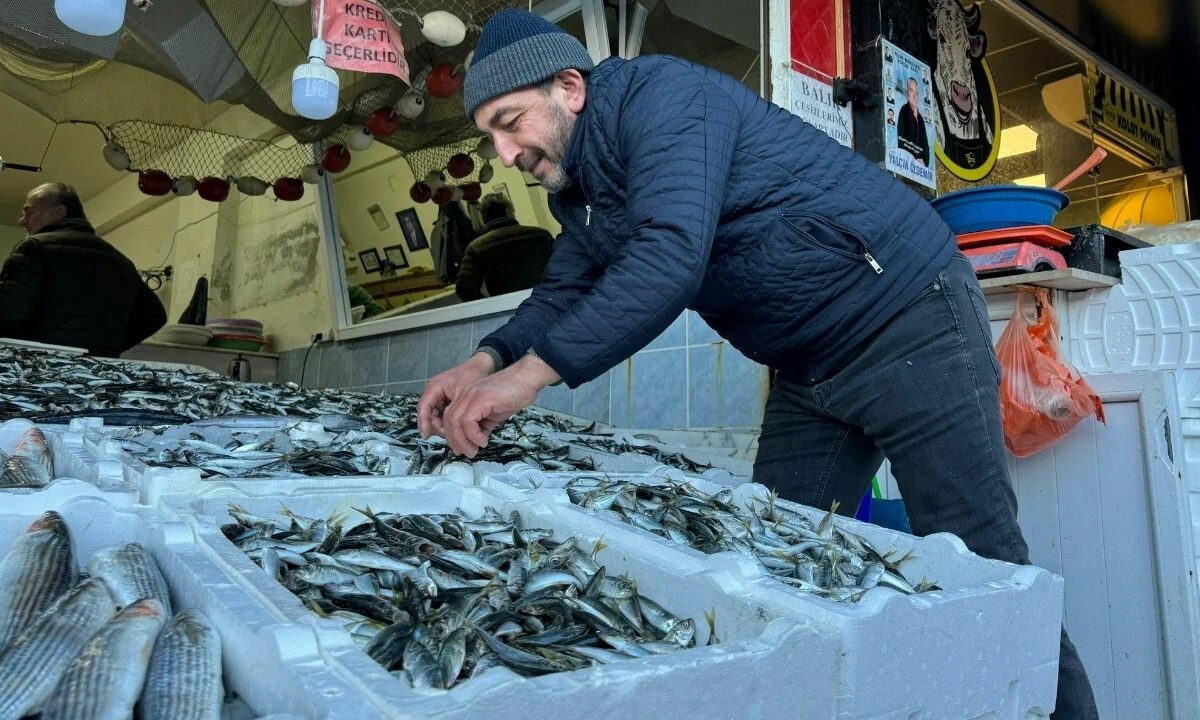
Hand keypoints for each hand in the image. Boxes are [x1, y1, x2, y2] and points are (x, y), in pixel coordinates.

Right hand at [417, 352, 494, 437]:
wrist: (484, 365)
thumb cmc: (474, 375)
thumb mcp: (464, 392)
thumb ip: (455, 409)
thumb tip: (450, 429)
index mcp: (435, 387)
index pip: (423, 408)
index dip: (423, 424)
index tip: (426, 436)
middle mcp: (434, 392)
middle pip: (430, 416)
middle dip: (440, 429)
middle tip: (453, 438)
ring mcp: (440, 396)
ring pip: (437, 417)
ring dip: (446, 428)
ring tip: (460, 435)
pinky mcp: (446, 400)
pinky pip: (444, 415)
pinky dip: (451, 423)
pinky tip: (462, 428)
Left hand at [441, 355, 559, 456]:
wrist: (528, 378)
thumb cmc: (516, 393)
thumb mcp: (495, 412)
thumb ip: (484, 423)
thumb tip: (478, 438)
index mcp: (466, 397)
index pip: (450, 418)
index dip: (453, 436)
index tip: (461, 449)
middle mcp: (464, 394)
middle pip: (449, 421)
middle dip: (455, 441)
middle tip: (466, 453)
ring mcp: (471, 395)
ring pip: (455, 422)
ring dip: (463, 441)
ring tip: (474, 450)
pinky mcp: (481, 399)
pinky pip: (468, 422)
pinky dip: (473, 435)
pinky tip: (483, 441)